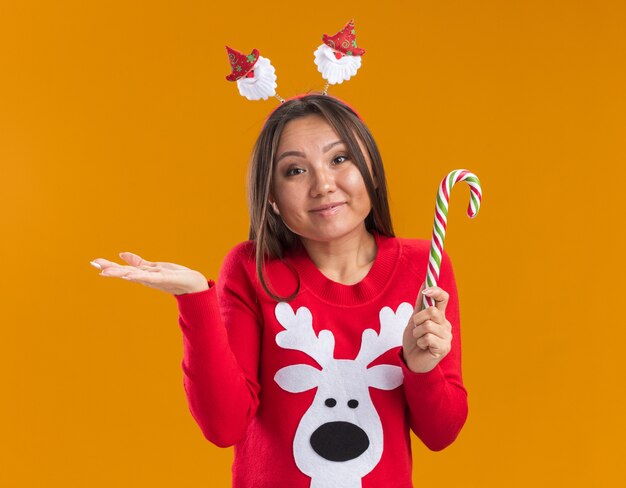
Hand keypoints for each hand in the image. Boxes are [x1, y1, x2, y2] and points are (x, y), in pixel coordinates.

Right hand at [90, 252, 209, 295]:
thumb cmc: (173, 275)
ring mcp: (154, 278)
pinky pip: (149, 276)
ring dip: (121, 273)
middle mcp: (146, 277)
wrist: (192, 284)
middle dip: (111, 269)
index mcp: (142, 274)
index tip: (94, 263)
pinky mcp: (164, 278)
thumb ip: (137, 262)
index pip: (123, 269)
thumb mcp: (153, 267)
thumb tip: (121, 254)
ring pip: (134, 274)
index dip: (109, 266)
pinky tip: (130, 275)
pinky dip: (139, 276)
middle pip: (125, 272)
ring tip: (107, 271)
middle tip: (95, 266)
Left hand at [401, 282, 452, 372]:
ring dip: (417, 333)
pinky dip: (420, 342)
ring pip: (428, 325)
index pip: (443, 298)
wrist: (411, 360)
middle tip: (416, 328)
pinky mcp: (444, 348)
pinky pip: (428, 338)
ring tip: (419, 339)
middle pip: (432, 311)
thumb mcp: (414, 319)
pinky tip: (423, 347)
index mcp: (439, 316)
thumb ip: (420, 303)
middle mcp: (446, 325)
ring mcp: (447, 337)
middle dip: (418, 319)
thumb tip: (424, 284)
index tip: (425, 291)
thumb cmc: (414, 339)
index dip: (436, 291)